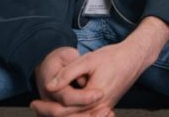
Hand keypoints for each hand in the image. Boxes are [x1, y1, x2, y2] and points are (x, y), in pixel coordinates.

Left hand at [37, 18, 168, 116]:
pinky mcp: (105, 107)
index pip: (64, 110)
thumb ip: (67, 74)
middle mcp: (100, 107)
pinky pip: (86, 116)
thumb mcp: (88, 60)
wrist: (134, 58)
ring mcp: (104, 108)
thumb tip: (49, 86)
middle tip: (35, 105)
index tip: (33, 101)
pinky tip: (63, 110)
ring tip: (44, 109)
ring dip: (61, 116)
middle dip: (49, 113)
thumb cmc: (113, 57)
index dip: (46, 107)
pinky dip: (73, 115)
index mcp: (94, 97)